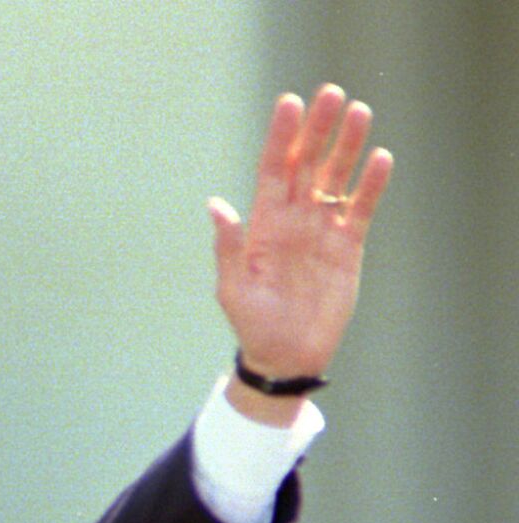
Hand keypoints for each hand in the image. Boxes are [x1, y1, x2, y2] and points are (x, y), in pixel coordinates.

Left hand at [210, 84, 392, 381]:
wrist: (286, 356)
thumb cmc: (253, 325)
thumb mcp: (234, 289)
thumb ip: (229, 247)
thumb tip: (216, 206)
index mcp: (263, 225)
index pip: (272, 171)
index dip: (280, 138)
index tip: (289, 104)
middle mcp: (293, 219)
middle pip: (307, 164)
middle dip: (317, 129)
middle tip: (330, 93)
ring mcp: (321, 230)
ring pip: (336, 178)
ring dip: (347, 146)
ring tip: (359, 112)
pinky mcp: (347, 246)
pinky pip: (360, 209)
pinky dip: (371, 185)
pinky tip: (379, 159)